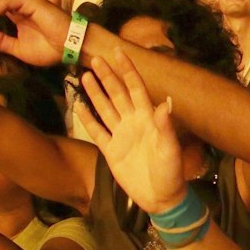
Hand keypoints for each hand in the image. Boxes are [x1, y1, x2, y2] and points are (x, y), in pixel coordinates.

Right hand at [78, 54, 188, 215]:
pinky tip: (79, 106)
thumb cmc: (171, 172)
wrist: (160, 197)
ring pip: (105, 108)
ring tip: (85, 75)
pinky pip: (97, 131)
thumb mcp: (170, 149)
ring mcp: (120, 135)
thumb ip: (165, 126)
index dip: (128, 70)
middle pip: (117, 94)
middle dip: (107, 77)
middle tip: (95, 59)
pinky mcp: (111, 150)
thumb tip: (166, 102)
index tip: (118, 52)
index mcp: (148, 118)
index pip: (136, 88)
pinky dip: (87, 119)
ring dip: (96, 93)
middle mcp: (133, 122)